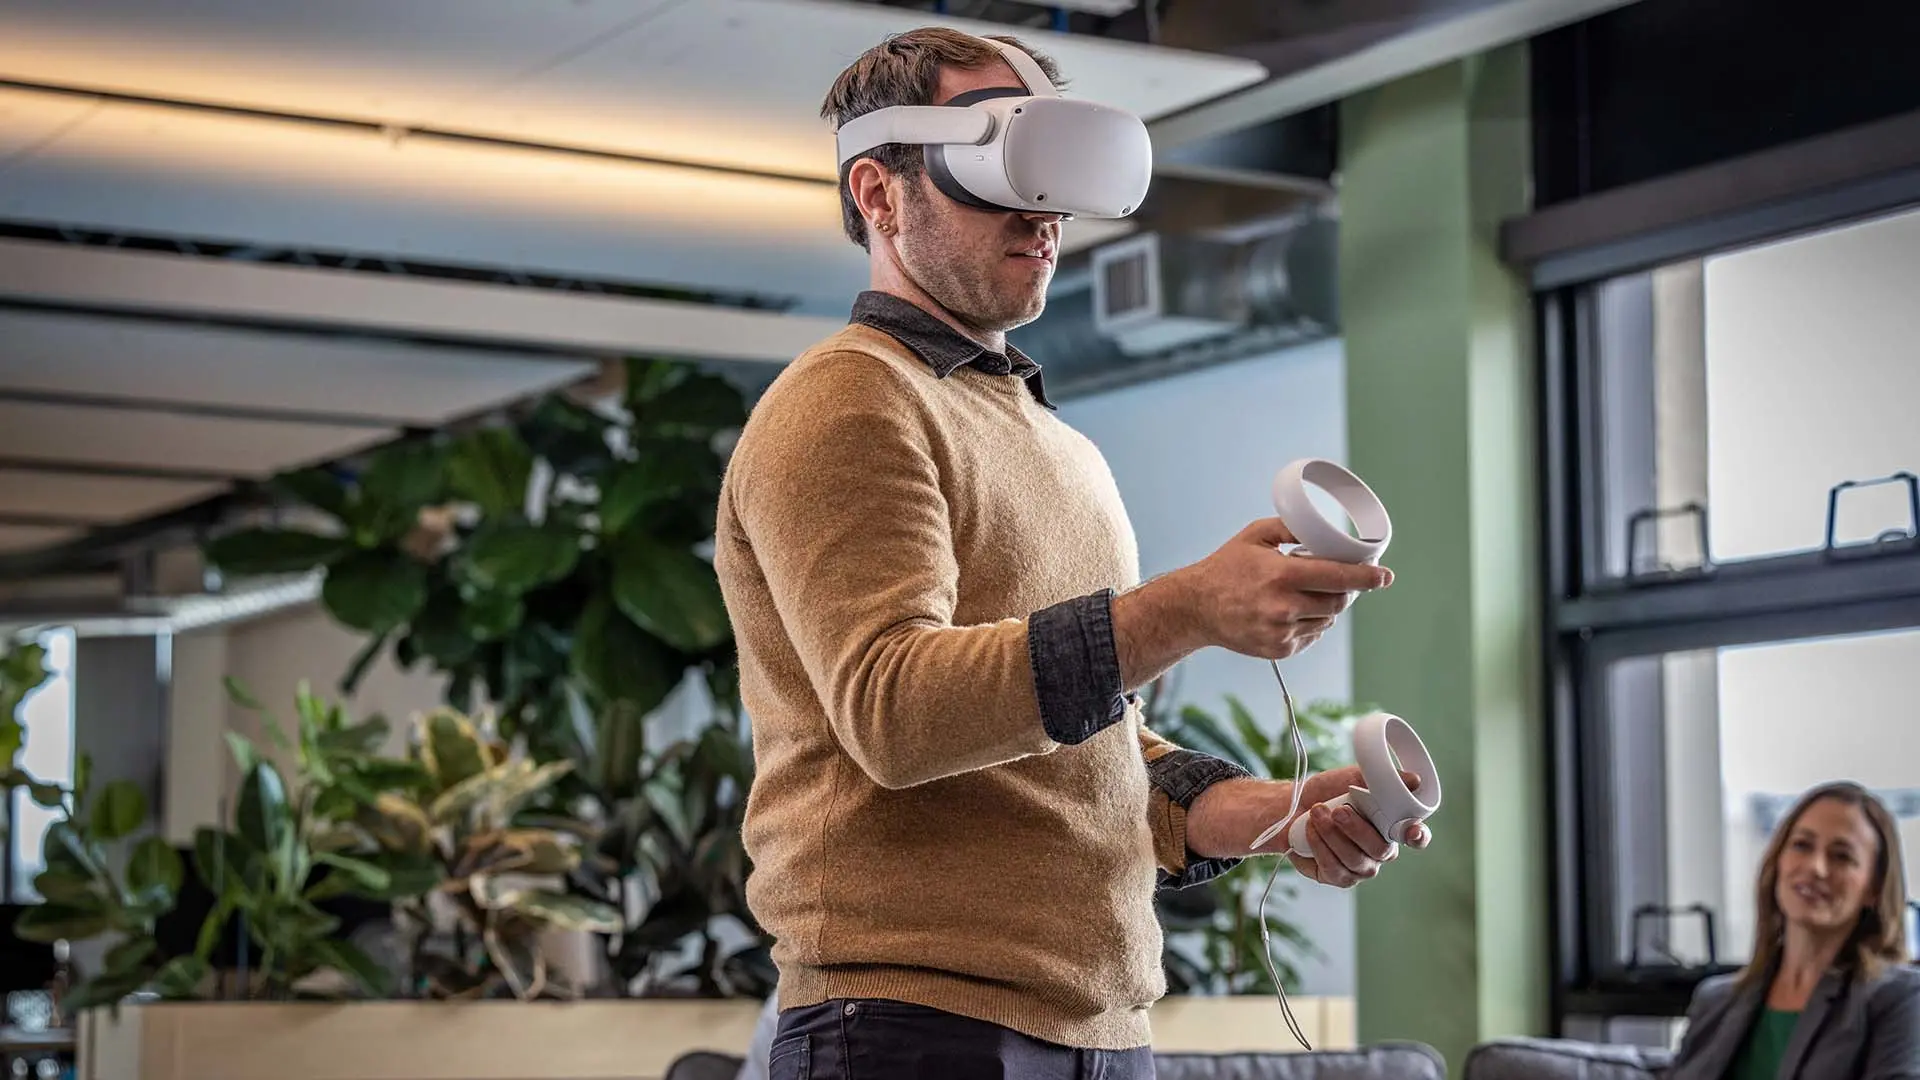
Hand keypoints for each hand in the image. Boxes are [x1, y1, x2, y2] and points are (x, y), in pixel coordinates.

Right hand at [1173, 518, 1391, 660]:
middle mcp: (1284, 607)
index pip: (1338, 577)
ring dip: (1328, 606)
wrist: (1195, 608)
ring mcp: (1282, 632)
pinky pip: (1312, 635)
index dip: (1367, 577)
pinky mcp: (1279, 650)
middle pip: (1338, 602)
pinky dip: (1311, 622)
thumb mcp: (1255, 535)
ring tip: (1307, 593)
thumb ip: (1291, 528)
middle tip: (1344, 580)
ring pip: (1327, 620)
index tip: (1385, 576)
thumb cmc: (1225, 568)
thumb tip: (1325, 527)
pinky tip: (1293, 611)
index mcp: (1281, 576)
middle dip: (1348, 591)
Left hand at [1259, 765, 1432, 887]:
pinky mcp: (1338, 877)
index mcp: (1391, 826)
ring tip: (1316, 812)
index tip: (1412, 831)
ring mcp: (1360, 867)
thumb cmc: (1329, 792)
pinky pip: (1333, 868)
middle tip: (1338, 811)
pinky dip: (1320, 846)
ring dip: (1332, 835)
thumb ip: (1382, 779)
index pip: (1416, 837)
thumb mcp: (1353, 778)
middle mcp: (1380, 850)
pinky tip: (1311, 829)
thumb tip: (1414, 780)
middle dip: (1357, 829)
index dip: (1418, 836)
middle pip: (1380, 850)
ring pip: (1354, 860)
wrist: (1295, 804)